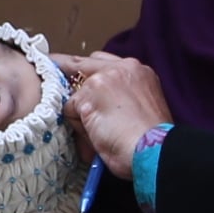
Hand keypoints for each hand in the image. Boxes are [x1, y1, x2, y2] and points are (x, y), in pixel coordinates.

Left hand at [59, 51, 172, 175]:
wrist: (154, 150)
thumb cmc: (151, 139)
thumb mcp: (143, 105)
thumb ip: (120, 95)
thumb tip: (95, 103)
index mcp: (138, 71)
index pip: (105, 62)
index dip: (89, 71)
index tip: (77, 75)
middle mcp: (121, 68)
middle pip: (81, 64)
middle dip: (68, 72)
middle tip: (59, 77)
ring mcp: (103, 79)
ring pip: (76, 93)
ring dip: (81, 114)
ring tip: (100, 134)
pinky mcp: (88, 94)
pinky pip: (70, 110)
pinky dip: (78, 127)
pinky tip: (96, 137)